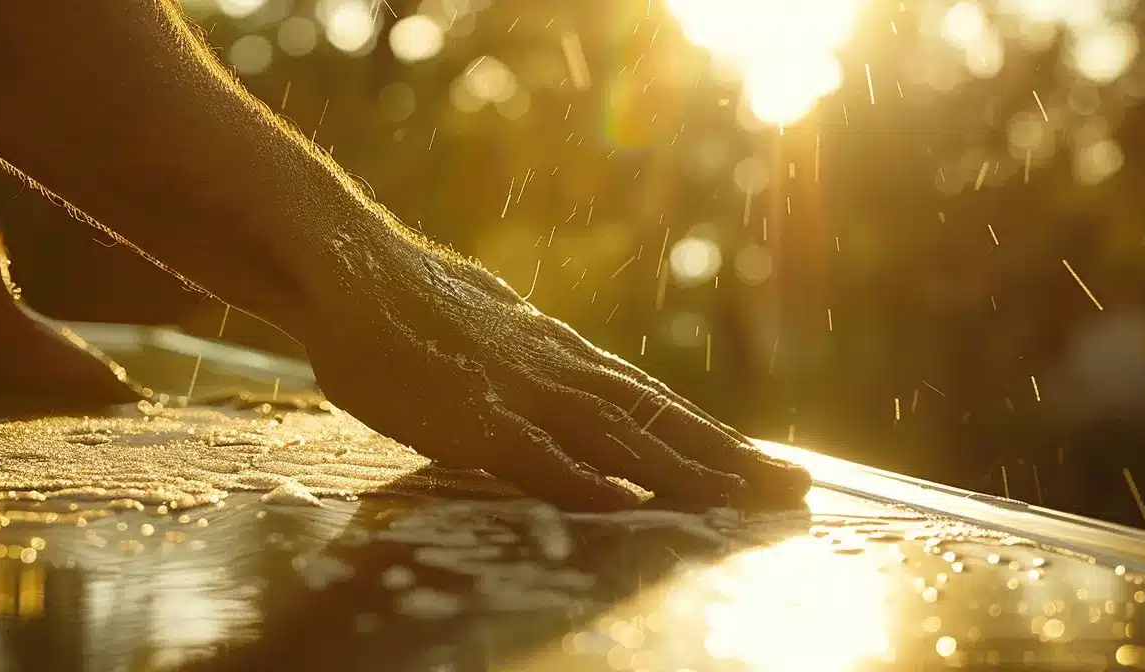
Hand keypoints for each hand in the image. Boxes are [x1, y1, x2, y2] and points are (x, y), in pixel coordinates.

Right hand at [297, 236, 811, 510]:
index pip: (652, 401)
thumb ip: (527, 359)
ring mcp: (519, 392)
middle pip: (658, 421)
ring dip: (684, 471)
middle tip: (796, 491)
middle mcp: (557, 371)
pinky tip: (624, 507)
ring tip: (743, 501)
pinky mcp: (472, 417)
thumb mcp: (486, 324)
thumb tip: (554, 381)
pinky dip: (583, 482)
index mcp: (559, 355)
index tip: (764, 464)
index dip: (711, 435)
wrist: (349, 268)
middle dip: (730, 459)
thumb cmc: (403, 303)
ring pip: (619, 437)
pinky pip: (536, 457)